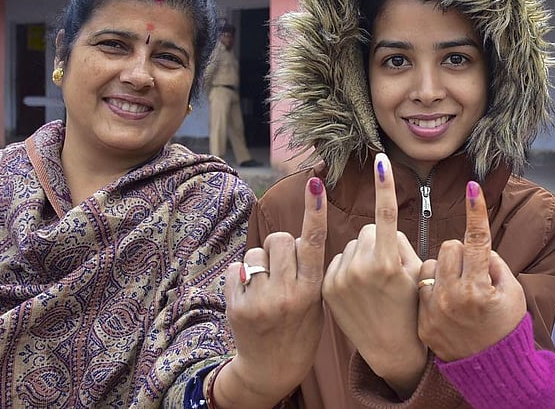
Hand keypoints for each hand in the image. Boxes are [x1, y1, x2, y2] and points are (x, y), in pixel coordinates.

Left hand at [215, 177, 327, 407]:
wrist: (270, 371)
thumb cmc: (299, 332)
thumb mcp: (317, 305)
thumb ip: (310, 272)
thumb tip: (304, 236)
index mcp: (310, 291)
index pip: (314, 243)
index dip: (315, 211)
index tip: (316, 184)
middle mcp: (286, 294)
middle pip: (280, 239)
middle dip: (280, 246)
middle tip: (282, 267)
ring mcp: (259, 301)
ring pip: (256, 252)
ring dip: (260, 262)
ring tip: (266, 286)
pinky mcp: (237, 306)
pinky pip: (237, 268)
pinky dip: (243, 276)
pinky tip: (250, 296)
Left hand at [322, 152, 424, 397]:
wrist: (390, 350)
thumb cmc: (411, 307)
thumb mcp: (416, 274)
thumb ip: (398, 244)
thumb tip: (382, 227)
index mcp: (387, 263)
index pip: (385, 215)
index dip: (385, 186)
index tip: (382, 161)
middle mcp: (360, 269)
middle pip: (367, 230)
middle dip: (378, 241)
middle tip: (388, 270)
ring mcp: (339, 279)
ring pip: (352, 245)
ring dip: (361, 255)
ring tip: (371, 285)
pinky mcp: (325, 287)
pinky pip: (338, 260)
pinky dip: (347, 268)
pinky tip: (357, 291)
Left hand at [418, 181, 525, 361]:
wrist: (489, 370)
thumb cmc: (505, 326)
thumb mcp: (513, 293)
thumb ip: (494, 264)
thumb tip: (476, 245)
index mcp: (479, 288)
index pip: (477, 240)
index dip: (476, 211)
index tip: (472, 186)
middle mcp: (453, 297)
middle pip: (449, 246)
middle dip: (460, 253)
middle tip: (469, 272)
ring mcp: (433, 309)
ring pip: (429, 264)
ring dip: (441, 270)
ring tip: (453, 291)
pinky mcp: (420, 319)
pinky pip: (419, 285)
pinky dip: (428, 288)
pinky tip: (441, 305)